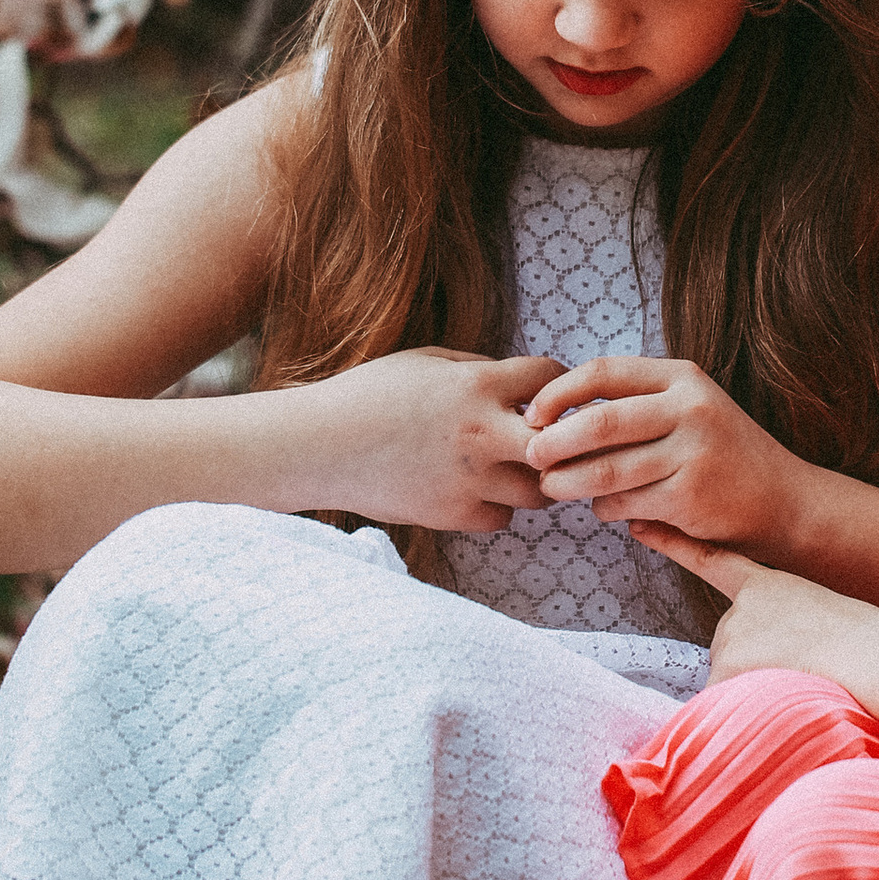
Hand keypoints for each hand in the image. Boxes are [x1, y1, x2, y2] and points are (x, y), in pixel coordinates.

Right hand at [300, 348, 565, 530]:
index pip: (552, 376)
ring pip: (538, 491)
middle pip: (561, 443)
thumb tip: (524, 386)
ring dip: (532, 479)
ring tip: (508, 467)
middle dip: (561, 441)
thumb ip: (480, 369)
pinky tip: (475, 490)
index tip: (550, 393)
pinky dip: (496, 508)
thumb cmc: (368, 394)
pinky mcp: (451, 514)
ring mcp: (469, 479)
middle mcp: (482, 432)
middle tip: (548, 440)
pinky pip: (500, 518)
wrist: (317, 446)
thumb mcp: (427, 361)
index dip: (558, 382)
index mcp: (476, 385)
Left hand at [523, 359, 813, 549]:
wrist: (782, 501)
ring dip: (567, 483)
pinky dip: (605, 509)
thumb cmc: (720, 453)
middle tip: (531, 456)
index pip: (603, 372)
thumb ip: (635, 404)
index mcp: (682, 377)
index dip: (558, 393)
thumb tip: (554, 416)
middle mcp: (689, 408)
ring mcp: (693, 453)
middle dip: (553, 442)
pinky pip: (625, 504)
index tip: (532, 415)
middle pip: (599, 422)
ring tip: (552, 487)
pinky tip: (604, 509)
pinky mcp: (690, 497)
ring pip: (606, 470)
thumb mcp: (687, 409)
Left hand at [627, 523, 878, 685]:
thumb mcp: (817, 619)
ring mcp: (730, 640)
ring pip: (728, 682)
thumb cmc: (862, 646)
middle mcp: (738, 610)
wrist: (875, 657)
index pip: (710, 562)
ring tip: (800, 684)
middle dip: (752, 668)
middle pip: (728, 652)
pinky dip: (740, 714)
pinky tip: (776, 704)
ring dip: (754, 691)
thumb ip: (777, 631)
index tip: (639, 526)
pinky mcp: (727, 671)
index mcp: (765, 587)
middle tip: (799, 671)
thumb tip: (755, 666)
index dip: (673, 543)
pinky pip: (718, 703)